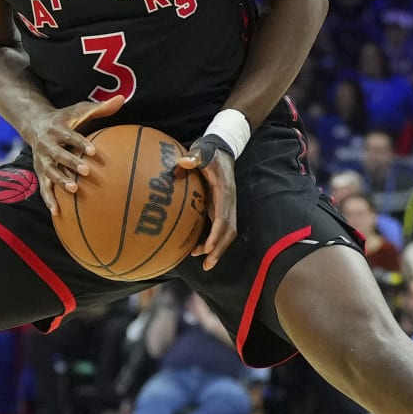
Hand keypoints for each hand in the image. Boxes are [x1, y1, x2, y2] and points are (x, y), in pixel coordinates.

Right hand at [22, 94, 126, 216]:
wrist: (34, 123)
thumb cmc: (65, 118)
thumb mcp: (80, 109)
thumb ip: (101, 107)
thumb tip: (123, 98)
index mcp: (58, 128)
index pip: (71, 136)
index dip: (81, 143)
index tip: (93, 151)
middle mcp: (48, 144)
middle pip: (59, 154)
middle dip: (71, 162)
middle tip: (86, 171)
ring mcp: (42, 160)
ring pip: (50, 172)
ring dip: (60, 181)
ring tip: (74, 190)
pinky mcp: (40, 172)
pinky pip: (44, 188)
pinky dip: (49, 200)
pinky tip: (58, 214)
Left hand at [177, 137, 238, 271]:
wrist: (222, 148)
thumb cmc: (210, 151)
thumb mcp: (203, 151)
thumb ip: (195, 157)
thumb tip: (183, 162)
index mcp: (224, 191)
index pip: (223, 217)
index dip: (216, 234)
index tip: (208, 248)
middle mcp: (229, 202)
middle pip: (229, 231)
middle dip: (219, 249)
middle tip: (207, 265)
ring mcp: (227, 206)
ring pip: (227, 233)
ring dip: (217, 249)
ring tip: (204, 263)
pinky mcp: (221, 208)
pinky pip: (220, 228)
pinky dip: (213, 241)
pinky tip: (199, 249)